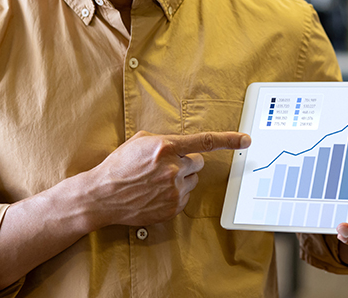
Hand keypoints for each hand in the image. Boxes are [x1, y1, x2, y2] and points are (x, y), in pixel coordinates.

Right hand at [84, 130, 250, 227]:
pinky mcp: (172, 207)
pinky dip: (174, 195)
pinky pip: (184, 197)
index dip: (229, 140)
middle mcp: (173, 169)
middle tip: (165, 166)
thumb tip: (178, 145)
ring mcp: (174, 190)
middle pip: (198, 163)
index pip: (205, 142)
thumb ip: (163, 141)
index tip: (246, 140)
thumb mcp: (139, 142)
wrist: (102, 195)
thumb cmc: (118, 166)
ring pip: (191, 181)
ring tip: (155, 182)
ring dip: (179, 179)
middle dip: (186, 163)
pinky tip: (154, 193)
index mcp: (165, 148)